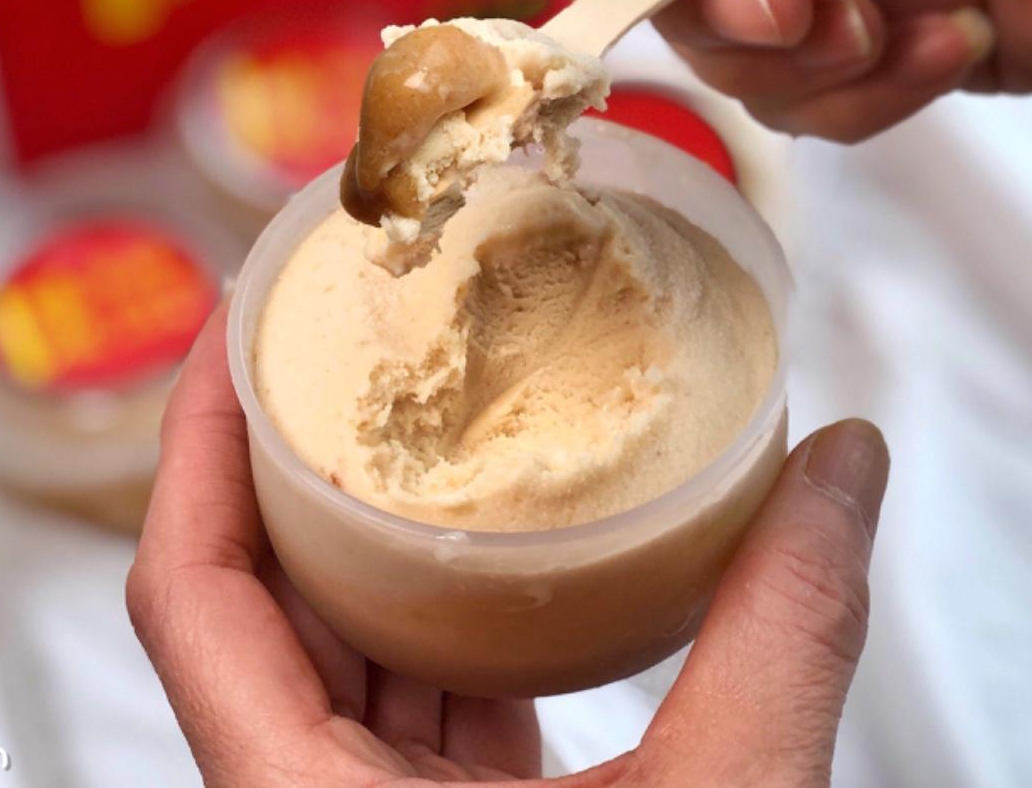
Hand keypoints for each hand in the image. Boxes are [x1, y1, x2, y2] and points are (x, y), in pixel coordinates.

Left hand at [129, 307, 889, 785]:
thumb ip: (783, 633)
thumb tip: (843, 465)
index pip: (188, 595)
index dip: (189, 450)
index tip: (224, 339)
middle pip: (248, 596)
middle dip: (280, 463)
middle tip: (325, 348)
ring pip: (322, 642)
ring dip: (356, 535)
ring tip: (399, 420)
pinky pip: (394, 691)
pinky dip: (427, 610)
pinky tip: (480, 553)